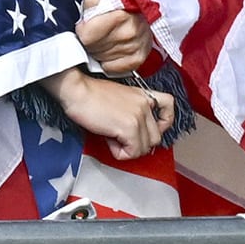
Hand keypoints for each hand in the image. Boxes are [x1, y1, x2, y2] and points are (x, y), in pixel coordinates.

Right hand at [40, 67, 173, 159]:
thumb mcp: (117, 95)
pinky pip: (133, 151)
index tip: (150, 129)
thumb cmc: (87, 93)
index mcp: (142, 95)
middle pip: (156, 136)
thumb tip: (130, 133)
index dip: (163, 122)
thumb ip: (130, 111)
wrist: (76, 91)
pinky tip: (108, 141)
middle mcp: (144, 105)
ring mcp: (139, 117)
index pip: (169, 105)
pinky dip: (120, 152)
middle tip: (118, 137)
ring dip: (129, 148)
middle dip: (138, 142)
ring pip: (146, 147)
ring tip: (112, 138)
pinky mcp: (129, 128)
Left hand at [74, 0, 153, 75]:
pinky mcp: (140, 57)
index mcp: (120, 15)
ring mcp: (136, 45)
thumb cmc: (116, 1)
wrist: (138, 8)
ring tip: (102, 41)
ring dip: (98, 52)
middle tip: (93, 34)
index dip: (82, 31)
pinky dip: (109, 64)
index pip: (87, 37)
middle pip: (94, 49)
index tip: (85, 26)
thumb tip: (85, 17)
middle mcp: (131, 32)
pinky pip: (116, 68)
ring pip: (103, 59)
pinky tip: (109, 53)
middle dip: (89, 42)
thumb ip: (91, 0)